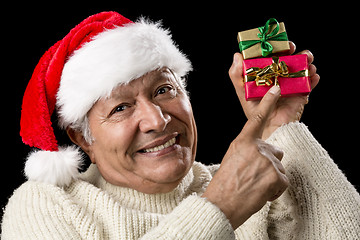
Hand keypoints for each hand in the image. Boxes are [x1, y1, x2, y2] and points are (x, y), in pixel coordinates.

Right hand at [202, 87, 288, 229]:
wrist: (222, 204)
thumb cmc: (224, 183)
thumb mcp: (231, 158)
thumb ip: (247, 150)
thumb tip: (260, 153)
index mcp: (242, 141)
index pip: (257, 118)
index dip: (268, 102)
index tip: (277, 88)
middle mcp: (256, 147)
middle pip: (275, 151)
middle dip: (269, 164)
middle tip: (255, 177)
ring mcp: (267, 160)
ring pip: (279, 167)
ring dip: (271, 178)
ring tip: (255, 186)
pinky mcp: (276, 175)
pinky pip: (283, 181)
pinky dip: (275, 189)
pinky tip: (261, 193)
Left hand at [228, 42, 319, 138]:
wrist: (268, 127)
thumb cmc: (254, 110)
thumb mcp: (242, 91)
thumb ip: (236, 75)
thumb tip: (237, 56)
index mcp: (267, 72)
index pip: (273, 54)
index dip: (276, 46)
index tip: (277, 42)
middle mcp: (280, 75)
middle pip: (290, 57)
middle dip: (294, 50)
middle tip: (292, 48)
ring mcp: (292, 83)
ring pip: (303, 67)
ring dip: (307, 62)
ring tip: (307, 63)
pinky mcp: (301, 93)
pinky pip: (310, 82)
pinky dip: (313, 78)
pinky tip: (313, 76)